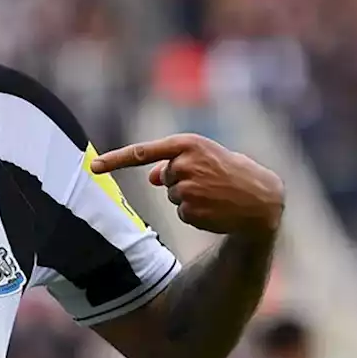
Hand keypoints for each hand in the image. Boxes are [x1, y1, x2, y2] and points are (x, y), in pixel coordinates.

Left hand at [89, 133, 283, 238]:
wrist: (262, 199)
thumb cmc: (233, 172)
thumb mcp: (205, 158)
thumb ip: (175, 162)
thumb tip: (151, 176)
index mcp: (187, 144)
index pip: (142, 151)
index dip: (115, 159)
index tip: (93, 166)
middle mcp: (184, 164)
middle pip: (164, 178)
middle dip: (182, 181)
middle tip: (211, 180)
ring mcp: (186, 188)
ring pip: (172, 196)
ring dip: (189, 197)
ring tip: (215, 194)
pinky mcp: (191, 210)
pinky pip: (181, 213)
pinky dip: (196, 213)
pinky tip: (216, 208)